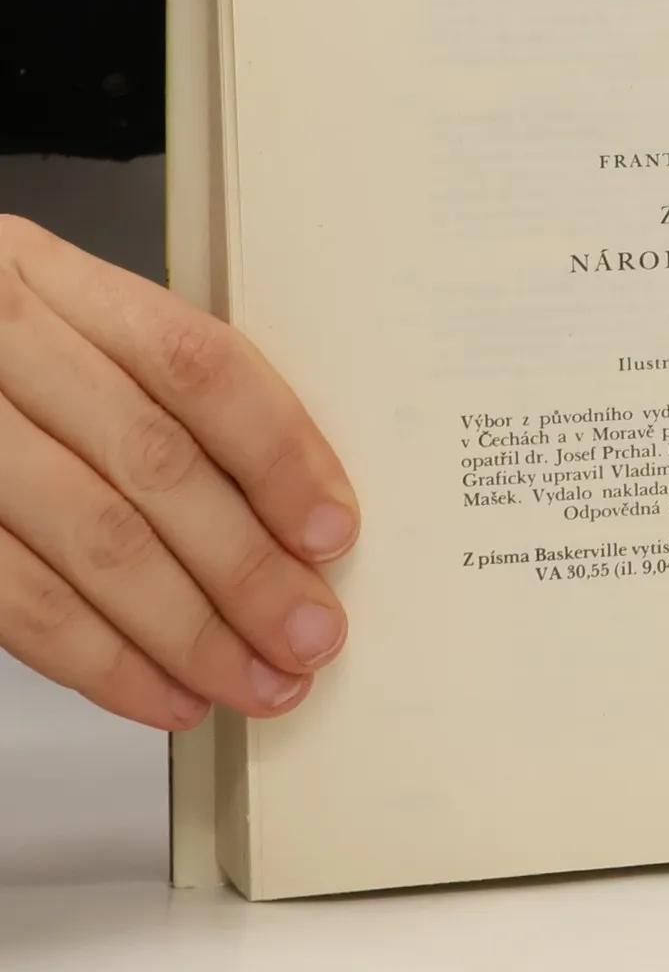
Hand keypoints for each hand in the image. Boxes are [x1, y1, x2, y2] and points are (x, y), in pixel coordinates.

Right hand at [0, 217, 357, 729]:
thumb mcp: (54, 328)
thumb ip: (153, 392)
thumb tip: (291, 509)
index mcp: (44, 279)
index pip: (195, 362)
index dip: (278, 452)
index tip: (333, 530)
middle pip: (154, 461)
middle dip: (248, 565)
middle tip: (311, 633)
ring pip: (93, 539)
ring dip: (190, 630)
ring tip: (257, 679)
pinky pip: (16, 601)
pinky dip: (102, 661)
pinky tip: (166, 692)